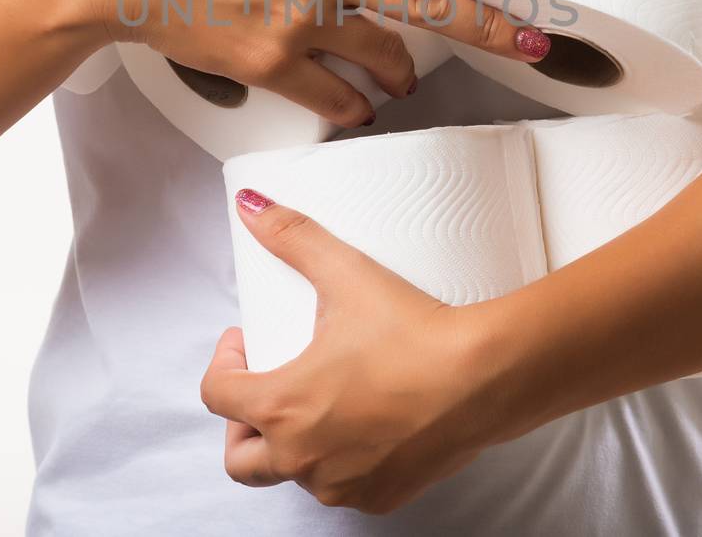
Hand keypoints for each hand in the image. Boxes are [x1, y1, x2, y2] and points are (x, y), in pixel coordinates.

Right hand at [46, 0, 551, 126]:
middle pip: (432, 9)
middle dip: (493, 31)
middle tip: (534, 48)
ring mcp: (300, 27)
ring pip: (385, 63)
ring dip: (404, 74)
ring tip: (407, 79)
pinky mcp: (271, 69)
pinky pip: (333, 101)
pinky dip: (351, 107)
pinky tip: (356, 107)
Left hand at [199, 189, 509, 513]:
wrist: (485, 378)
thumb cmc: (415, 333)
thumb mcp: (345, 273)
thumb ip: (292, 236)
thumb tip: (250, 204)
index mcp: (281, 407)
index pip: (216, 395)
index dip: (223, 363)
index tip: (247, 342)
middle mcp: (303, 458)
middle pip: (240, 459)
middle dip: (242, 425)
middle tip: (267, 386)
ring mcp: (342, 484)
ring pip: (293, 475)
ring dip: (292, 445)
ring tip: (317, 402)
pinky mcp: (381, 496)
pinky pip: (343, 488)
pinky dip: (339, 464)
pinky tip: (358, 428)